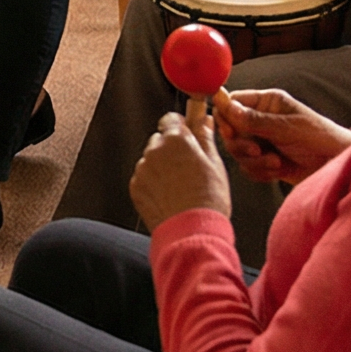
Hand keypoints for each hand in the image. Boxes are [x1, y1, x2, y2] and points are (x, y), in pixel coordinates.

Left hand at [129, 103, 230, 228]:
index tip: (187, 135)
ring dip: (161, 166)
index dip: (180, 127)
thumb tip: (205, 119)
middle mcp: (155, 149)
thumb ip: (206, 138)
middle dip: (171, 149)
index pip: (171, 119)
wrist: (191, 231)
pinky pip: (144, 178)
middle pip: (160, 140)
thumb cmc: (208, 199)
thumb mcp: (215, 164)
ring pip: (151, 159)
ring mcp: (142, 168)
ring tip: (180, 187)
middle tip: (188, 167)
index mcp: (176, 139)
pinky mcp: (135, 186)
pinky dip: (153, 184)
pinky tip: (169, 196)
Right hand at [214, 87, 350, 184]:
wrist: (337, 165)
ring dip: (253, 161)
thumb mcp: (289, 127)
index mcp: (266, 102)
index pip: (233, 102)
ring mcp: (261, 140)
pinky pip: (247, 168)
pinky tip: (277, 172)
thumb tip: (227, 107)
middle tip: (257, 151)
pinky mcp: (265, 161)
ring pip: (237, 151)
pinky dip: (259, 172)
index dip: (226, 115)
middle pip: (230, 129)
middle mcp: (260, 120)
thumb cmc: (320, 137)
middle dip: (241, 144)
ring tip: (275, 163)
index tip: (231, 131)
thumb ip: (257, 120)